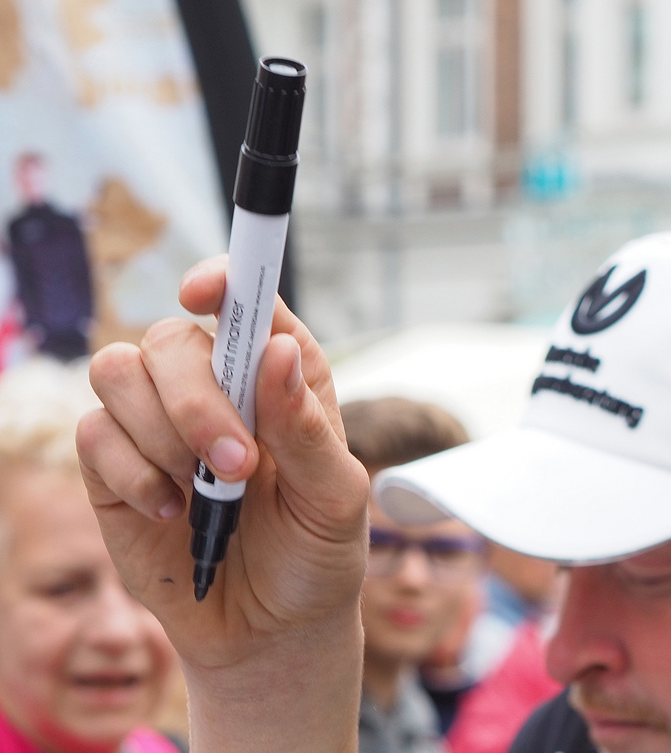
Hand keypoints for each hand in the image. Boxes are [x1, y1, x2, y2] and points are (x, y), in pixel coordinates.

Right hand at [77, 256, 370, 751]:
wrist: (273, 629)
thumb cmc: (316, 552)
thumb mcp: (336, 497)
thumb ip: (305, 427)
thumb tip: (277, 350)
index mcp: (281, 373)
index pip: (247, 299)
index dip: (222, 282)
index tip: (206, 294)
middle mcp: (218, 384)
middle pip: (172, 338)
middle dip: (197, 399)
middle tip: (237, 463)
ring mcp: (159, 422)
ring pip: (119, 371)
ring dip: (163, 433)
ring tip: (206, 490)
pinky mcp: (114, 468)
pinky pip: (94, 434)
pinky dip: (133, 473)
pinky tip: (174, 512)